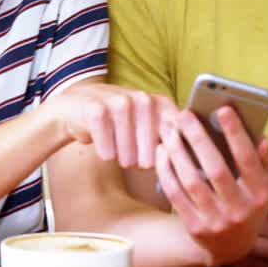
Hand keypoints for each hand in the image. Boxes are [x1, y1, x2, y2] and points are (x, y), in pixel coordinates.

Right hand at [52, 83, 178, 168]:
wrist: (76, 107)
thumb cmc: (118, 123)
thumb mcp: (146, 125)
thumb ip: (168, 138)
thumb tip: (190, 167)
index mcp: (160, 103)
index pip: (177, 136)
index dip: (171, 157)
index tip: (164, 165)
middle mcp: (142, 99)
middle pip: (152, 152)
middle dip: (142, 162)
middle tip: (133, 159)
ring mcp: (119, 102)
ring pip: (128, 153)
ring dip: (123, 158)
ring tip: (118, 152)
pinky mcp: (96, 110)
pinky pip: (106, 150)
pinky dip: (105, 153)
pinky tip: (104, 148)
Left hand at [155, 107, 267, 266]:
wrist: (230, 248)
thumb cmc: (247, 205)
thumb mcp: (264, 187)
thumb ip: (264, 161)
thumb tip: (260, 135)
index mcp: (261, 195)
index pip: (248, 160)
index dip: (236, 134)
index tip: (223, 109)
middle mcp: (241, 210)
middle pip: (216, 169)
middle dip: (198, 138)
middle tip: (184, 115)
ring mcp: (217, 222)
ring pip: (192, 181)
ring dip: (178, 152)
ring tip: (169, 130)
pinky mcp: (195, 228)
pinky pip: (176, 195)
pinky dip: (167, 171)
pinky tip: (163, 152)